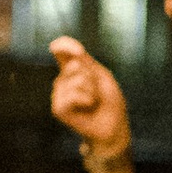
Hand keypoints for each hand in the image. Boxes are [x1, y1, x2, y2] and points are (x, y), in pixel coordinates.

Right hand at [48, 36, 130, 161]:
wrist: (113, 127)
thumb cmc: (109, 102)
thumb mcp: (101, 75)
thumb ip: (83, 60)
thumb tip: (58, 47)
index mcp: (73, 70)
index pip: (62, 51)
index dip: (64, 45)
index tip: (67, 48)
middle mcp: (63, 81)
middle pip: (75, 65)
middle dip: (92, 77)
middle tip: (97, 91)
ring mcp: (59, 94)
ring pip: (76, 80)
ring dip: (92, 90)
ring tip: (93, 102)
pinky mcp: (58, 108)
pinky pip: (72, 94)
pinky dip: (86, 100)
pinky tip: (87, 108)